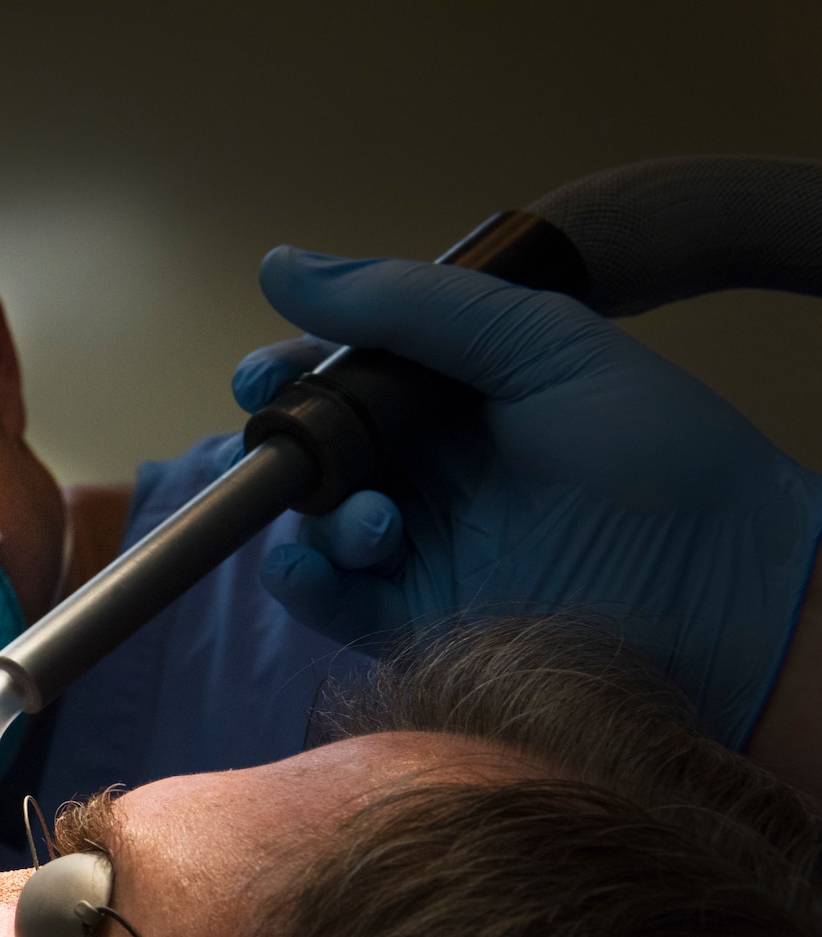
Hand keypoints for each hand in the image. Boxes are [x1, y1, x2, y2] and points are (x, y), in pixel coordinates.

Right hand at [237, 248, 821, 746]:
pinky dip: (302, 582)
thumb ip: (413, 306)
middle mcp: (431, 468)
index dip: (291, 371)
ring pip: (318, 521)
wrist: (724, 587)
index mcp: (457, 396)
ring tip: (379, 522)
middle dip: (285, 442)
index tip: (262, 373)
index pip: (346, 373)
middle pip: (317, 448)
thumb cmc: (657, 457)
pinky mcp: (415, 619)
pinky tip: (310, 563)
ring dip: (321, 514)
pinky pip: (329, 599)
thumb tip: (281, 266)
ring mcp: (421, 545)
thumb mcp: (541, 345)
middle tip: (276, 439)